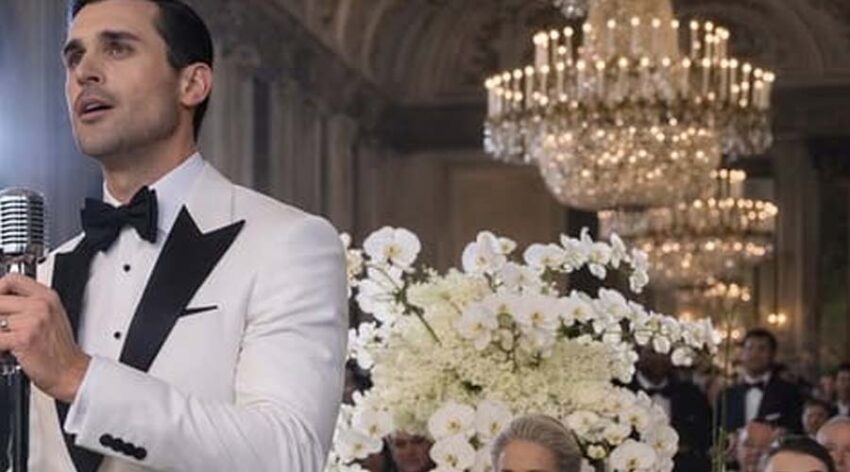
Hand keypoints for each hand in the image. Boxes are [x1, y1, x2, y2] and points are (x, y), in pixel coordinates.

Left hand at [0, 274, 89, 402]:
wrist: (72, 373)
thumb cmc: (60, 350)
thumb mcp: (50, 318)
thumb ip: (28, 305)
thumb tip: (2, 303)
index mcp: (47, 297)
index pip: (12, 280)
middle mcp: (41, 306)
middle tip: (6, 329)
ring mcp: (33, 321)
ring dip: (0, 335)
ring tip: (8, 343)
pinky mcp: (23, 338)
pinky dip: (0, 348)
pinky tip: (6, 352)